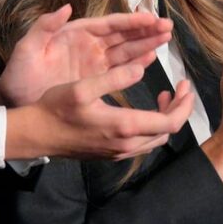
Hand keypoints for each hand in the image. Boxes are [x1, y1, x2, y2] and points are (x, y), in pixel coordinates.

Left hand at [0, 6, 173, 106]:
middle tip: (167, 26)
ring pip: (127, 51)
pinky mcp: (99, 80)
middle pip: (123, 35)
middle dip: (146, 30)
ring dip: (146, 44)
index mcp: (75, 34)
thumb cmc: (20, 75)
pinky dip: (137, 64)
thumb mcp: (27, 48)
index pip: (109, 24)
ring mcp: (96, 63)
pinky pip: (122, 69)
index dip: (131, 21)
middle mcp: (90, 46)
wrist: (18, 103)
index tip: (150, 18)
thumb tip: (66, 8)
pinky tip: (151, 59)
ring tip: (166, 38)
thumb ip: (44, 26)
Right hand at [5, 63, 194, 160]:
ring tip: (164, 96)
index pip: (171, 121)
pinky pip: (144, 142)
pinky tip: (144, 111)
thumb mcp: (83, 88)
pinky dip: (152, 126)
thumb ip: (114, 78)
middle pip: (169, 130)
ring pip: (157, 138)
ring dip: (166, 118)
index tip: (185, 86)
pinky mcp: (114, 154)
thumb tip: (141, 69)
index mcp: (125, 126)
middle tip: (179, 88)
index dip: (185, 104)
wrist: (36, 135)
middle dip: (179, 109)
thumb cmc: (56, 109)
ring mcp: (121, 151)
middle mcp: (128, 143)